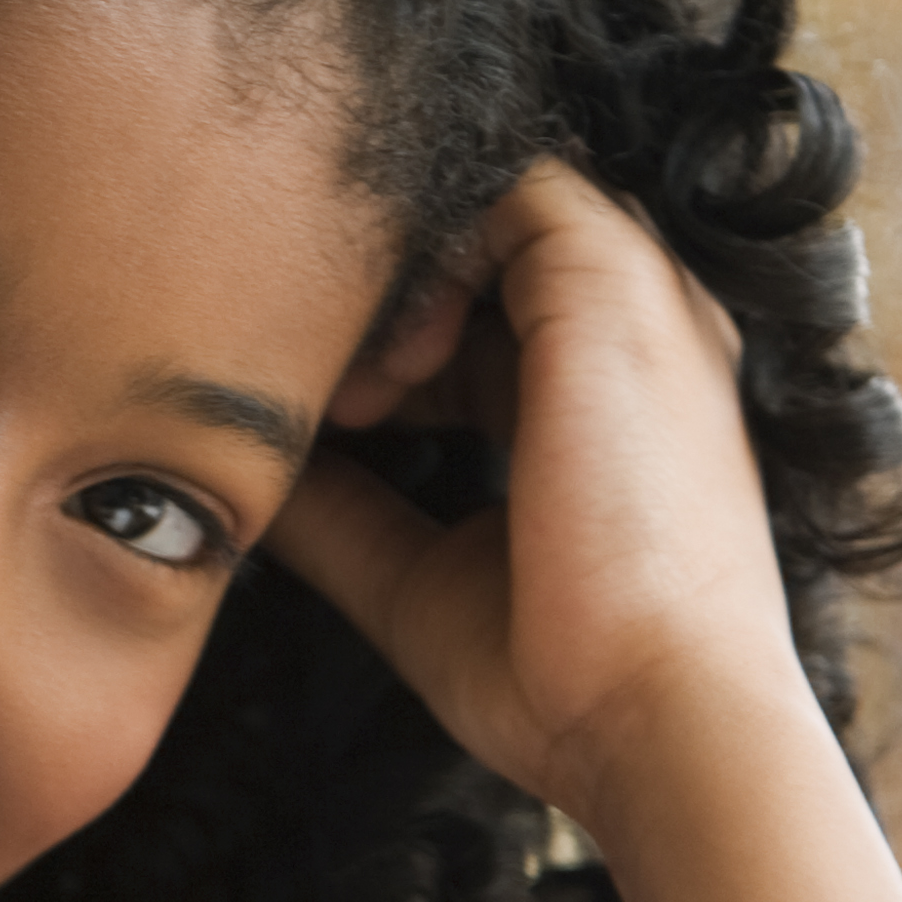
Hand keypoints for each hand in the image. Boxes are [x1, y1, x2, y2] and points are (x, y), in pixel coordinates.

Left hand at [263, 162, 815, 841]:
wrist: (655, 716)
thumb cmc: (560, 677)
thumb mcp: (416, 574)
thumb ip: (340, 510)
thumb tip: (246, 470)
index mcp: (608, 398)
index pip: (485, 316)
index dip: (392, 349)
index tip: (333, 428)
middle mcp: (636, 334)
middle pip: (486, 253)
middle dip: (383, 307)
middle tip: (323, 404)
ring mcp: (638, 297)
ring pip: (495, 206)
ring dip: (401, 281)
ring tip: (359, 397)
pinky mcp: (614, 277)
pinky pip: (511, 185)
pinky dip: (430, 256)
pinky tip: (396, 368)